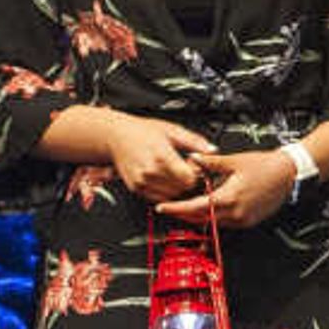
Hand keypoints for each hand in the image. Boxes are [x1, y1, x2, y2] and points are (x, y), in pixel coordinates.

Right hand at [89, 106, 217, 198]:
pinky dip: (165, 191)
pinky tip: (163, 177)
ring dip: (177, 187)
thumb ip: (194, 141)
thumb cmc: (142, 131)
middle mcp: (151, 172)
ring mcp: (142, 182)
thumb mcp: (172, 130)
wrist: (116, 136)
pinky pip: (158, 197)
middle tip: (183, 166)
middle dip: (187, 179)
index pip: (189, 178)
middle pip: (182, 188)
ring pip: (171, 195)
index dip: (195, 172)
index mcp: (162, 156)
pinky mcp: (137, 188)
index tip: (192, 164)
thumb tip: (212, 149)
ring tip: (173, 171)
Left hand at [157, 149, 301, 230]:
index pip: (195, 208)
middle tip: (170, 207)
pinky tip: (209, 207)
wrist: (288, 173)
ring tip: (186, 206)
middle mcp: (235, 212)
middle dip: (184, 215)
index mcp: (229, 197)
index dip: (177, 209)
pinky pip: (225, 222)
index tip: (162, 207)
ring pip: (212, 222)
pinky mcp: (248, 221)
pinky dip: (214, 217)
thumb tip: (191, 158)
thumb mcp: (234, 161)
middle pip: (201, 219)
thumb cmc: (264, 165)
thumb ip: (210, 162)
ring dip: (198, 216)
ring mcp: (243, 219)